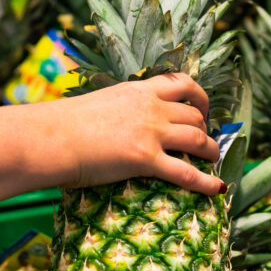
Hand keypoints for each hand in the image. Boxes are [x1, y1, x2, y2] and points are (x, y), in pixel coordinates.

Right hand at [49, 73, 226, 194]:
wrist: (53, 138)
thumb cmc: (65, 125)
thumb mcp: (99, 103)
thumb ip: (120, 108)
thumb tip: (121, 122)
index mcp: (139, 90)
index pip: (181, 83)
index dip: (199, 97)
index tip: (202, 110)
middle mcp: (152, 107)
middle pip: (194, 114)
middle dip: (206, 128)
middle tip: (205, 141)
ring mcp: (152, 132)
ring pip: (198, 139)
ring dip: (211, 151)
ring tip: (212, 160)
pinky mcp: (146, 159)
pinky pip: (187, 172)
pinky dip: (206, 181)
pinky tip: (218, 188)